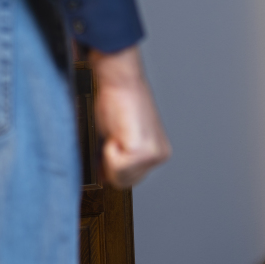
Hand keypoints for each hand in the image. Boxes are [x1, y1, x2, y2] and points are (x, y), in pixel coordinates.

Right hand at [89, 46, 170, 188]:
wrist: (119, 80)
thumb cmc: (115, 102)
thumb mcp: (116, 138)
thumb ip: (116, 161)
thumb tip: (105, 177)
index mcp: (157, 153)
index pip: (128, 179)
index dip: (111, 166)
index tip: (111, 143)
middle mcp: (159, 155)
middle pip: (124, 183)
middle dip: (109, 163)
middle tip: (113, 137)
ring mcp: (155, 155)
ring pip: (120, 178)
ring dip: (108, 156)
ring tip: (116, 134)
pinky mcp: (145, 151)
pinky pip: (117, 167)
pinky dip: (108, 151)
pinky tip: (117, 133)